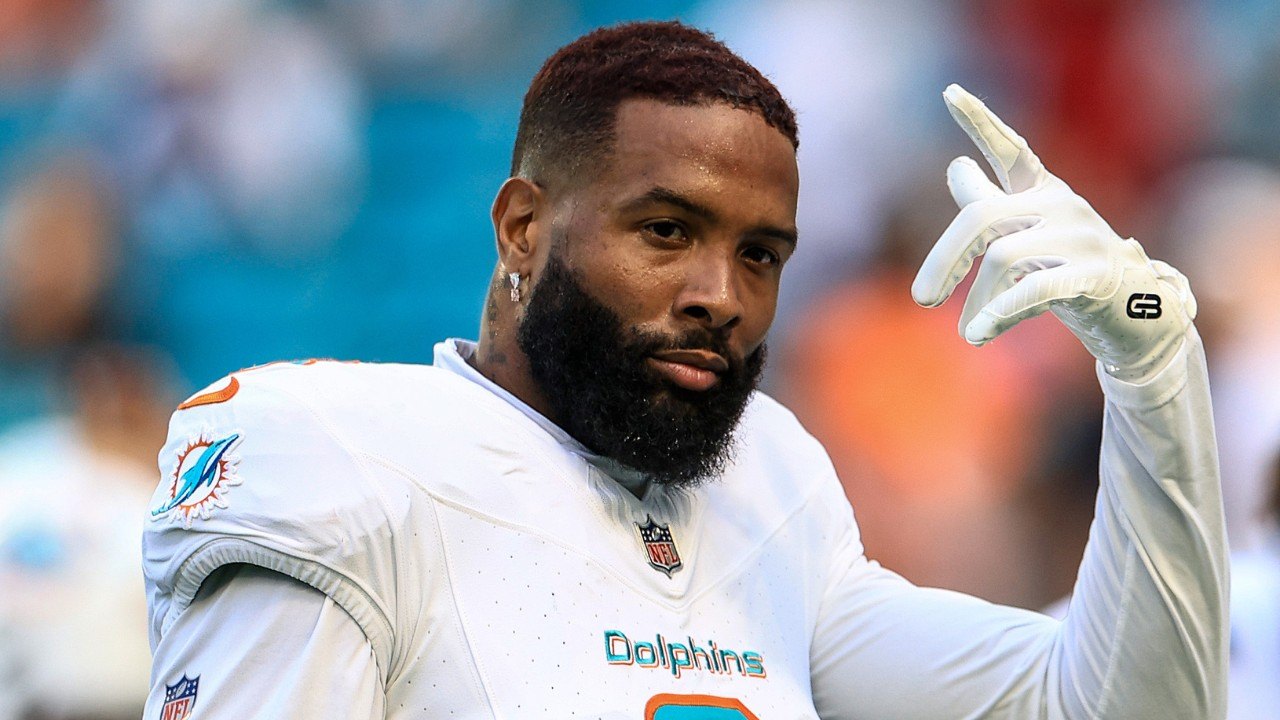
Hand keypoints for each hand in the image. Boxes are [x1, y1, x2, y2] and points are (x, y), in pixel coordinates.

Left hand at [911, 84, 1196, 383]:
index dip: (981, 121)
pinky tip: (978, 333)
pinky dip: (1000, 311)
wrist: (1138, 318)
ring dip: (978, 301)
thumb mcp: (1027, 238)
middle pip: (982, 217)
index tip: (950, 93)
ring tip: (967, 334)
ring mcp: (1081, 237)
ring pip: (1002, 256)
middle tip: (923, 299)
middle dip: (945, 259)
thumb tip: (956, 164)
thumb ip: (991, 205)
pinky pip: (1034, 288)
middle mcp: (1061, 205)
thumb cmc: (1072, 275)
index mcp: (1042, 194)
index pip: (1011, 149)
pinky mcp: (1095, 274)